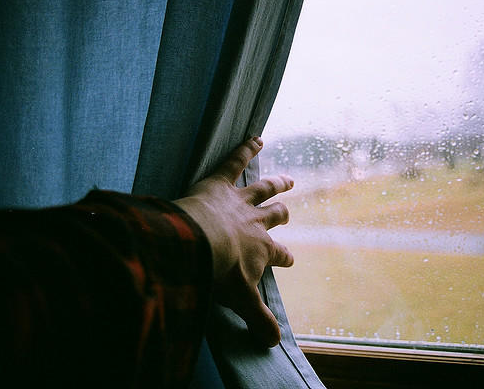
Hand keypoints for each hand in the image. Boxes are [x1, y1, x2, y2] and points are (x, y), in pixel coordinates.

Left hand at [172, 137, 293, 346]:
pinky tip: (256, 138)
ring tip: (288, 180)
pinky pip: (236, 161)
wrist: (195, 245)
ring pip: (264, 189)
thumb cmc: (217, 274)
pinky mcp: (220, 183)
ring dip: (277, 184)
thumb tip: (274, 345)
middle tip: (287, 213)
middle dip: (282, 215)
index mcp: (262, 250)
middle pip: (275, 216)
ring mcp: (240, 201)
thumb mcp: (240, 301)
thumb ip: (258, 320)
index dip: (284, 258)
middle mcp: (256, 223)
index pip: (278, 255)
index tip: (287, 260)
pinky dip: (247, 149)